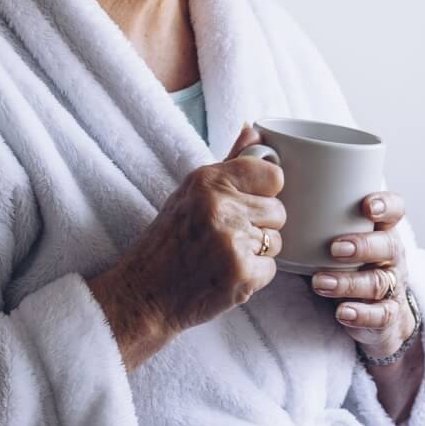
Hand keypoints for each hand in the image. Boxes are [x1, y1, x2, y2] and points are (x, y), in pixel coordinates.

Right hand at [89, 124, 284, 367]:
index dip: (264, 192)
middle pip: (279, 210)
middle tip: (226, 236)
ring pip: (276, 240)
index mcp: (208, 180)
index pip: (273, 175)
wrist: (145, 295)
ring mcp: (233, 241)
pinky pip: (271, 268)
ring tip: (223, 255)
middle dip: (259, 225)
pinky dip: (253, 276)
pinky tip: (225, 275)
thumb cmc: (168, 242)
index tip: (247, 202)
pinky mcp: (242, 274)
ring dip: (257, 251)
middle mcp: (221, 206)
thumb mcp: (189, 193)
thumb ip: (229, 162)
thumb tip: (255, 130)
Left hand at [310, 190, 415, 357]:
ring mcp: (392, 285)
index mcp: (382, 230)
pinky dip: (361, 314)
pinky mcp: (387, 314)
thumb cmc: (345, 262)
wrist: (375, 311)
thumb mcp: (336, 236)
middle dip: (362, 246)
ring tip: (320, 283)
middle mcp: (391, 255)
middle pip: (389, 246)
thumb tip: (274, 168)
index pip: (395, 210)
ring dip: (349, 282)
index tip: (366, 206)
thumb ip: (314, 210)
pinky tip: (342, 312)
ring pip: (378, 281)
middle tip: (334, 248)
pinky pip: (380, 315)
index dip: (386, 206)